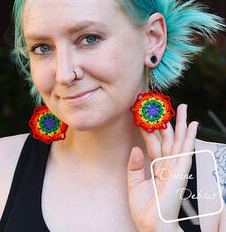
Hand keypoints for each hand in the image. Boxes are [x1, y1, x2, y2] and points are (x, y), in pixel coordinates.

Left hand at [127, 104, 197, 231]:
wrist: (152, 225)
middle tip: (165, 106)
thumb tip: (135, 147)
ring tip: (182, 107)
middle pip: (168, 138)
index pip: (153, 142)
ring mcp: (175, 166)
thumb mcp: (134, 183)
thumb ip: (135, 165)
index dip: (149, 129)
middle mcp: (167, 164)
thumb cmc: (145, 209)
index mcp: (156, 167)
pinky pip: (186, 149)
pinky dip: (190, 136)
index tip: (144, 115)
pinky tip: (193, 124)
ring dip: (181, 123)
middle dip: (168, 121)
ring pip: (179, 139)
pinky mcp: (181, 170)